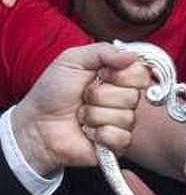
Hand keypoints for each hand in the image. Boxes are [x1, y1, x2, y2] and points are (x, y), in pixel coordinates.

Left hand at [10, 43, 151, 175]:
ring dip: (95, 115)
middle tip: (83, 97)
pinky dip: (99, 134)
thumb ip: (103, 51)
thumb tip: (133, 55)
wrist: (35, 124)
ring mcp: (121, 122)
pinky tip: (87, 132)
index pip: (141, 74)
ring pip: (125, 117)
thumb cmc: (52, 92)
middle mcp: (123, 99)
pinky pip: (122, 137)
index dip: (121, 75)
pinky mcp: (117, 143)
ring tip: (80, 116)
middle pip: (133, 96)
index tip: (100, 75)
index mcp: (117, 77)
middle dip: (101, 96)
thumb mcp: (72, 60)